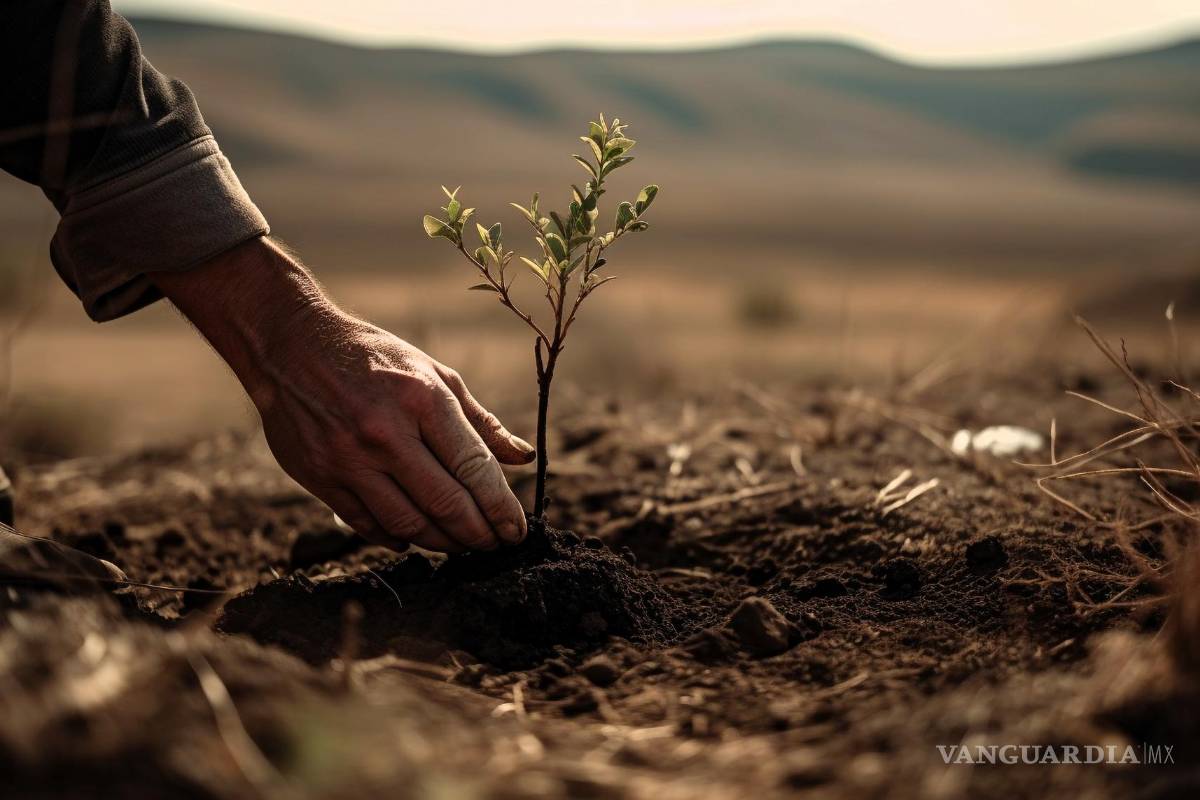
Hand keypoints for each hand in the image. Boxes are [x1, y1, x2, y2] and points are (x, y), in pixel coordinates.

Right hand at [151, 238, 532, 552]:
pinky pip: (367, 524)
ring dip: (442, 542)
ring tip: (461, 545)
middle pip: (445, 503)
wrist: (291, 345)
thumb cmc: (375, 358)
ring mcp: (349, 458)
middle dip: (478, 533)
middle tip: (494, 546)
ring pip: (408, 523)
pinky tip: (415, 538)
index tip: (516, 530)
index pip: (473, 467)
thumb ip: (480, 421)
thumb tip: (524, 458)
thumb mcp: (435, 375)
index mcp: (422, 399)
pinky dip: (396, 538)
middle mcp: (385, 432)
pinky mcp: (320, 477)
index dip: (501, 506)